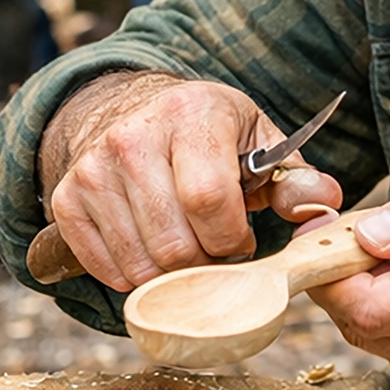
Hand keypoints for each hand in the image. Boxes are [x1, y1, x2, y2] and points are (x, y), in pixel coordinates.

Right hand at [44, 75, 342, 290]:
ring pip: (139, 264)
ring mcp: (93, 169)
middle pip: (172, 244)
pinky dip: (134, 277)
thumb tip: (321, 209)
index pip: (208, 200)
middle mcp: (132, 137)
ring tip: (186, 249)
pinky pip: (104, 268)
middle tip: (214, 252)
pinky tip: (152, 250)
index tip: (242, 240)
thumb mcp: (259, 142)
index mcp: (189, 115)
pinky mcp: (68, 198)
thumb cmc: (209, 136)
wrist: (133, 111)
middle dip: (205, 265)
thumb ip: (296, 180)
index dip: (232, 239)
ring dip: (171, 276)